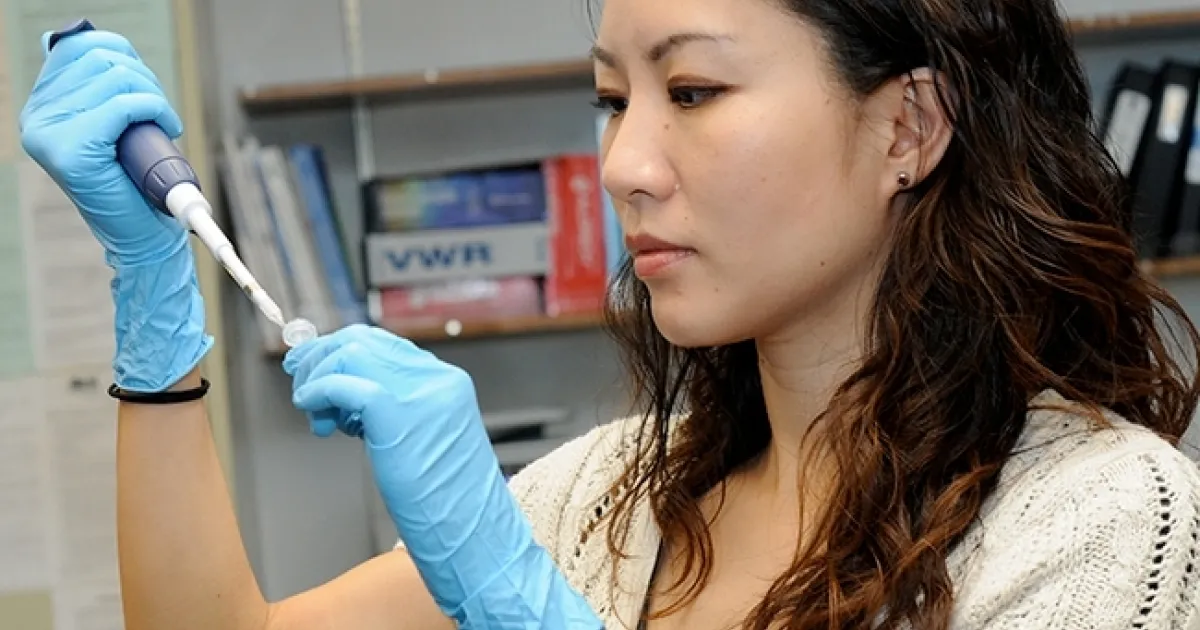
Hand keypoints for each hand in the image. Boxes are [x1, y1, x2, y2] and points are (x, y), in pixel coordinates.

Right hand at [20, 29, 186, 266]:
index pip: (78, 47)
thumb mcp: (114, 126)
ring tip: (162, 123)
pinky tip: (167, 128)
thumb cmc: (137, 180)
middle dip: (144, 78)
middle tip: (159, 111)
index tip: (144, 85)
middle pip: (99, 58)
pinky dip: (155, 110)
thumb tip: (98, 44)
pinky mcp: (72, 151)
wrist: (145, 236)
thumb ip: (98, 90)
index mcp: (42, 108)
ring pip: (116, 78)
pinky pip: (124, 106)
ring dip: (154, 96)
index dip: (123, 55)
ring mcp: (50, 134)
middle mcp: (38, 118)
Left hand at [284, 325, 601, 628]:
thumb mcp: (425, 442)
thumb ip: (396, 412)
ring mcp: (420, 395)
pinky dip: (319, 393)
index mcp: (447, 383)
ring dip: (318, 378)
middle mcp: (436, 380)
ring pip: (351, 354)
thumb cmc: (448, 502)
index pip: (382, 343)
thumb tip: (348, 398)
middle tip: (300, 383)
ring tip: (317, 417)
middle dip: (320, 358)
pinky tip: (315, 417)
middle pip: (362, 339)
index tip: (313, 368)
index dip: (339, 351)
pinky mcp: (398, 417)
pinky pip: (344, 385)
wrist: (475, 533)